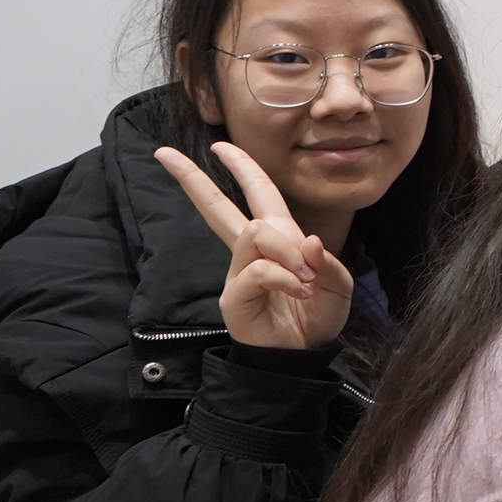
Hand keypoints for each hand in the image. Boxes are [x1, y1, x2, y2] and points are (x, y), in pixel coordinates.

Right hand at [152, 142, 352, 349]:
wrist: (305, 356)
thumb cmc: (318, 318)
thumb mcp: (336, 284)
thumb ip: (326, 260)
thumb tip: (305, 240)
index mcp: (276, 240)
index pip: (256, 195)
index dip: (241, 169)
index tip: (217, 146)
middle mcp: (251, 253)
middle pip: (217, 207)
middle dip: (193, 178)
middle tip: (165, 154)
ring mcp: (238, 274)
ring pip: (255, 233)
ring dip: (286, 250)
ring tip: (304, 276)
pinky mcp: (233, 297)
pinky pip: (257, 270)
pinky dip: (284, 277)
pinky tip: (297, 291)